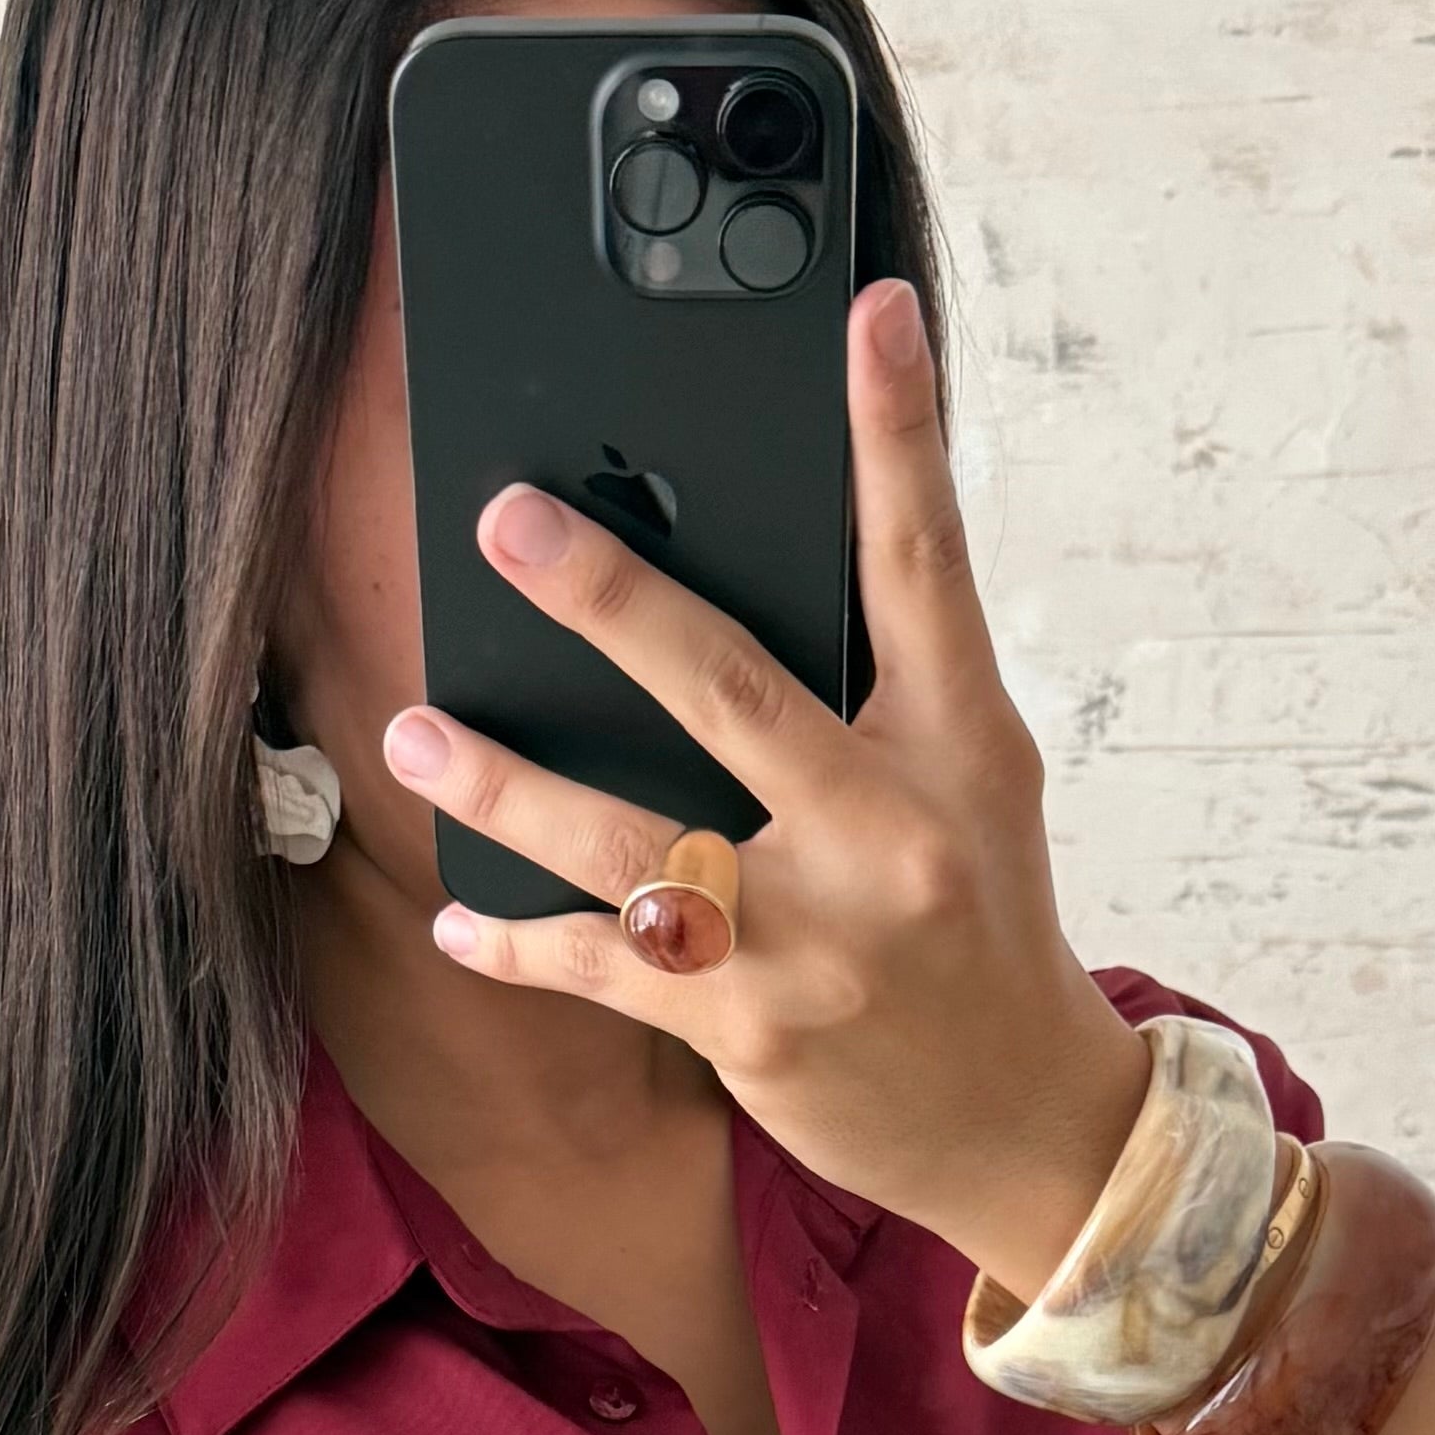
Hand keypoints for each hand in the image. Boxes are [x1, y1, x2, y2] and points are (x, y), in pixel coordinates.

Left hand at [381, 273, 1148, 1307]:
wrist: (1023, 1124)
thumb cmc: (978, 925)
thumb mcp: (969, 787)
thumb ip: (876, 691)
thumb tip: (743, 576)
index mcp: (958, 744)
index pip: (927, 562)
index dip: (899, 430)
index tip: (871, 310)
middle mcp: (889, 833)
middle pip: (732, 688)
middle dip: (610, 599)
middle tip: (508, 522)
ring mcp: (816, 938)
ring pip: (628, 842)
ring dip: (505, 785)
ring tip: (411, 732)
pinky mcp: (751, 1029)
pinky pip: (604, 967)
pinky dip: (519, 941)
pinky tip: (459, 914)